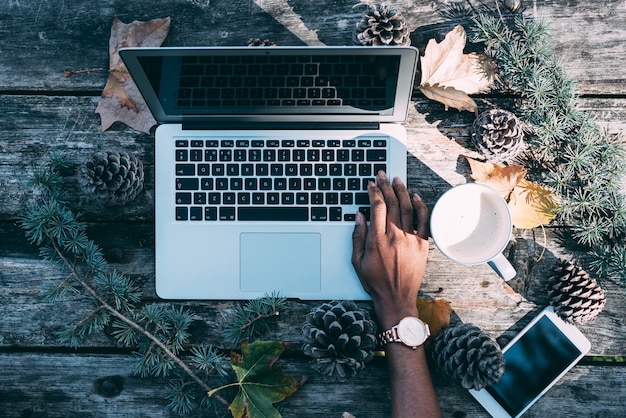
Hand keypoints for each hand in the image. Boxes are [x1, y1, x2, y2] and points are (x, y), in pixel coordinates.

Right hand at [351, 172, 429, 327]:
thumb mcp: (357, 261)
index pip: (377, 207)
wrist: (396, 299)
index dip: (373, 192)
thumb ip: (357, 236)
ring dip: (401, 192)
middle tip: (382, 175)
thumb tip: (359, 216)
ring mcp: (410, 239)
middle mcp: (395, 236)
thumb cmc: (375, 282)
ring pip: (407, 208)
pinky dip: (420, 207)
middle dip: (385, 186)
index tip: (370, 184)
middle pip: (392, 203)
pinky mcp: (422, 245)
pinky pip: (423, 221)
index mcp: (377, 239)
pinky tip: (415, 197)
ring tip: (396, 180)